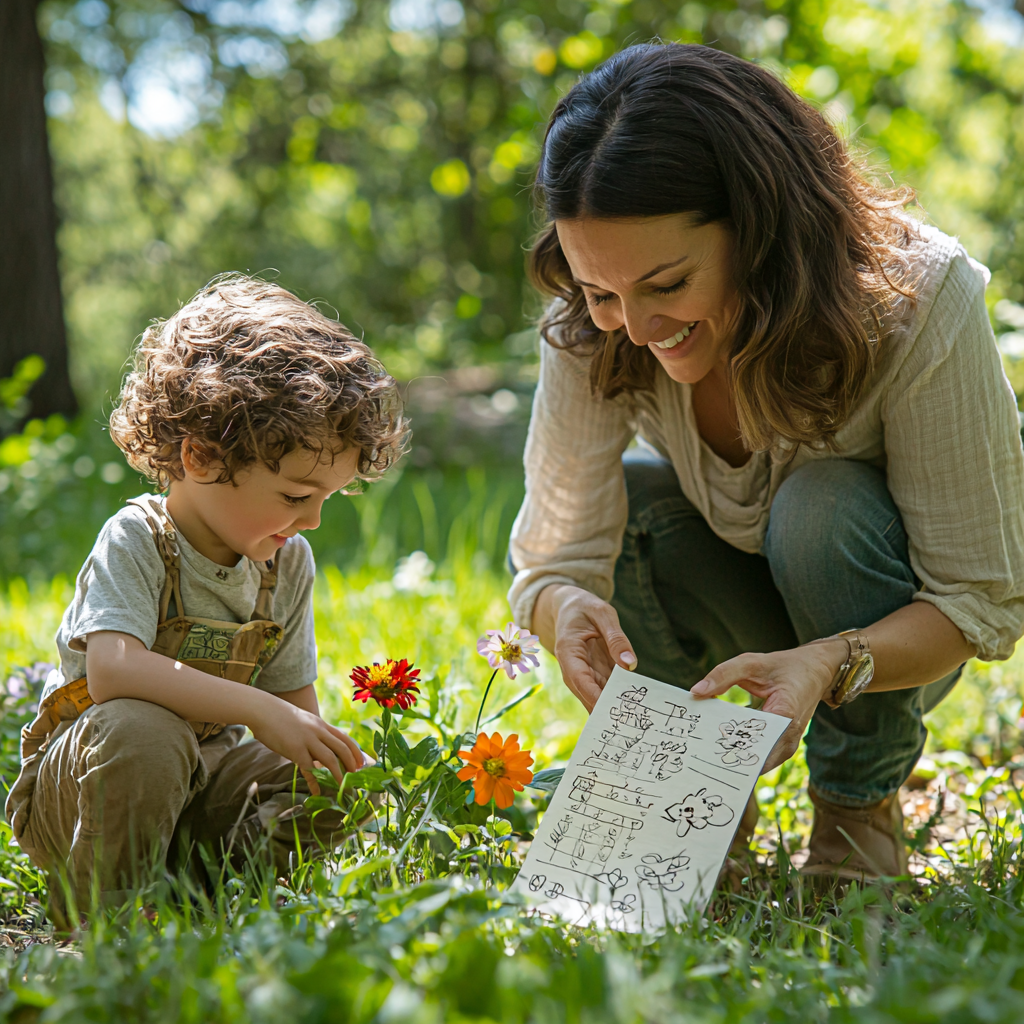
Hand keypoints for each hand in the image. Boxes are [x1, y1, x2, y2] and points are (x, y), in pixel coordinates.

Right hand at [249, 701, 364, 795]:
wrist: (263, 710)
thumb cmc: (280, 717)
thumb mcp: (303, 721)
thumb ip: (313, 734)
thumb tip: (319, 751)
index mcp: (321, 724)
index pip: (344, 738)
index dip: (355, 751)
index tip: (362, 763)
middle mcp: (318, 731)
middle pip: (342, 748)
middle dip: (351, 763)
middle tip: (356, 776)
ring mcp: (307, 740)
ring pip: (329, 759)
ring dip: (338, 774)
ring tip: (342, 786)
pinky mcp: (295, 749)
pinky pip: (308, 768)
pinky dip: (314, 782)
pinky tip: (317, 792)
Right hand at [540, 585, 637, 711]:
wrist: (572, 607)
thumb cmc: (585, 607)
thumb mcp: (603, 613)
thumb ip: (616, 638)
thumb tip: (630, 664)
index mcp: (568, 652)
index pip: (579, 679)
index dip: (594, 696)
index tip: (610, 710)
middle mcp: (572, 668)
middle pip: (587, 694)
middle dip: (606, 708)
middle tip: (628, 722)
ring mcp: (584, 673)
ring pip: (596, 697)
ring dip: (613, 707)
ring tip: (634, 720)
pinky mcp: (595, 674)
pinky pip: (606, 690)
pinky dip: (618, 698)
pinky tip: (634, 708)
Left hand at [690, 642, 845, 772]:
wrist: (815, 671)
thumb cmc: (784, 666)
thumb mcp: (752, 663)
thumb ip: (723, 675)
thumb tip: (695, 692)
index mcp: (784, 715)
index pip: (751, 740)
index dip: (726, 746)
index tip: (703, 750)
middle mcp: (789, 736)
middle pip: (753, 755)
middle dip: (727, 756)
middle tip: (698, 756)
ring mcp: (788, 744)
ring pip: (758, 761)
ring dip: (734, 757)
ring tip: (706, 755)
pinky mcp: (784, 745)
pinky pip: (762, 756)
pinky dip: (744, 752)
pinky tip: (722, 748)